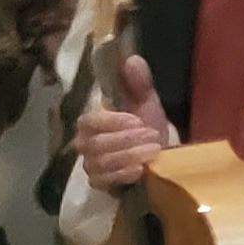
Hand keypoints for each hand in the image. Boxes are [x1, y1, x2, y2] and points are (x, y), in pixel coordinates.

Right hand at [75, 55, 177, 191]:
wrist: (158, 157)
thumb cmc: (147, 128)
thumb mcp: (147, 103)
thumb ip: (139, 83)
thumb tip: (132, 59)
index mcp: (92, 122)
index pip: (88, 121)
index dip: (111, 121)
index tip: (137, 121)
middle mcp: (85, 144)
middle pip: (95, 143)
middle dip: (126, 140)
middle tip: (152, 136)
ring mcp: (90, 165)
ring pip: (101, 162)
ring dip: (129, 156)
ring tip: (154, 151)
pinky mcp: (99, 184)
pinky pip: (104, 181)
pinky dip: (123, 175)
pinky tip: (141, 170)